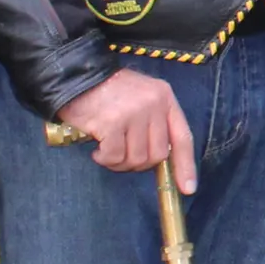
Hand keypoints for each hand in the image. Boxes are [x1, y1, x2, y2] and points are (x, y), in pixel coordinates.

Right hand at [55, 66, 195, 189]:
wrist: (77, 75)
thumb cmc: (109, 91)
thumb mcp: (141, 97)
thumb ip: (155, 122)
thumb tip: (162, 160)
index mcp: (164, 97)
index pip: (182, 137)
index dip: (185, 166)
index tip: (187, 188)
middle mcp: (153, 104)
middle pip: (157, 155)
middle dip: (139, 163)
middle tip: (121, 154)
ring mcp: (134, 113)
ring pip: (136, 159)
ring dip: (119, 162)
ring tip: (107, 148)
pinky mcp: (112, 122)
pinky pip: (115, 157)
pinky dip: (104, 159)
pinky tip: (98, 149)